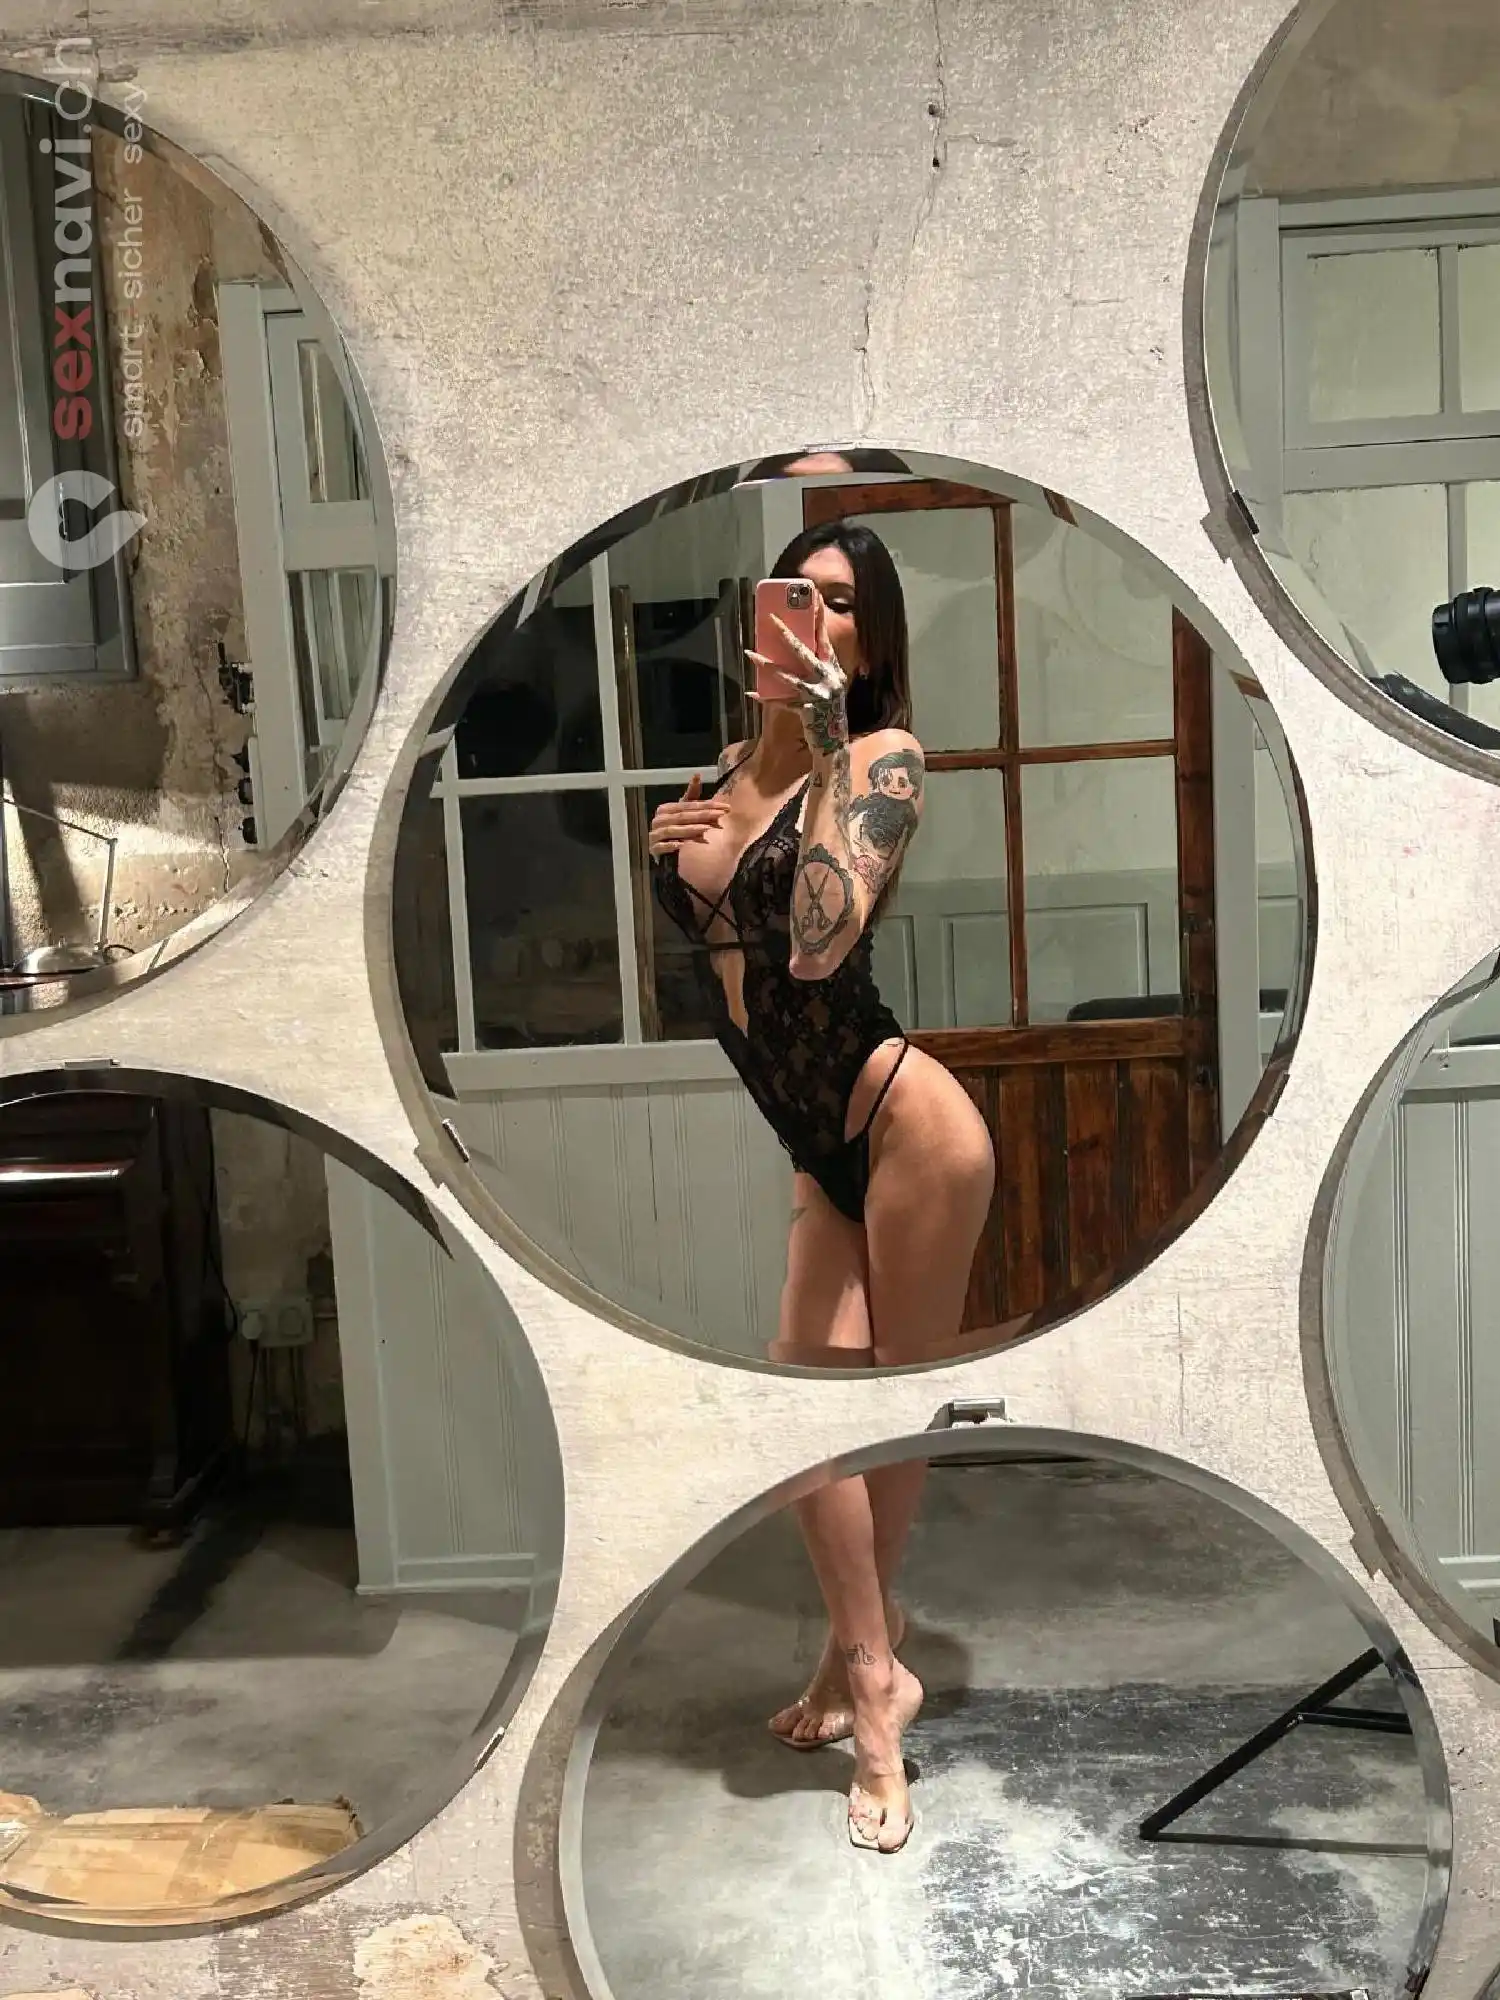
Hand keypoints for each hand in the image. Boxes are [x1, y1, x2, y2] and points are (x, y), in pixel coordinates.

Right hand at [647, 772, 727, 855]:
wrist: (665, 853)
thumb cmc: (677, 830)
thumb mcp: (685, 812)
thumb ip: (691, 795)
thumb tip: (697, 774)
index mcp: (666, 809)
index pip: (688, 805)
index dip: (707, 805)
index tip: (725, 807)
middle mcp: (658, 820)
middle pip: (682, 816)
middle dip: (703, 816)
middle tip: (721, 815)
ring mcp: (654, 835)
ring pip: (672, 830)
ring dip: (690, 830)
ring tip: (707, 829)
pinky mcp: (653, 849)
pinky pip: (661, 846)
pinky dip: (671, 845)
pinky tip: (683, 845)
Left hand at [746, 595, 848, 755]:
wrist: (833, 742)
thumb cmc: (828, 711)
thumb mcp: (829, 686)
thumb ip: (817, 668)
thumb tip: (793, 648)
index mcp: (834, 670)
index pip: (825, 639)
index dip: (819, 619)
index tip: (814, 598)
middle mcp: (829, 680)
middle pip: (804, 652)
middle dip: (786, 634)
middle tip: (771, 619)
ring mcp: (818, 695)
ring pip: (788, 676)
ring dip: (767, 665)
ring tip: (750, 654)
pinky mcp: (807, 711)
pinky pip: (782, 702)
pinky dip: (766, 698)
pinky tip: (752, 692)